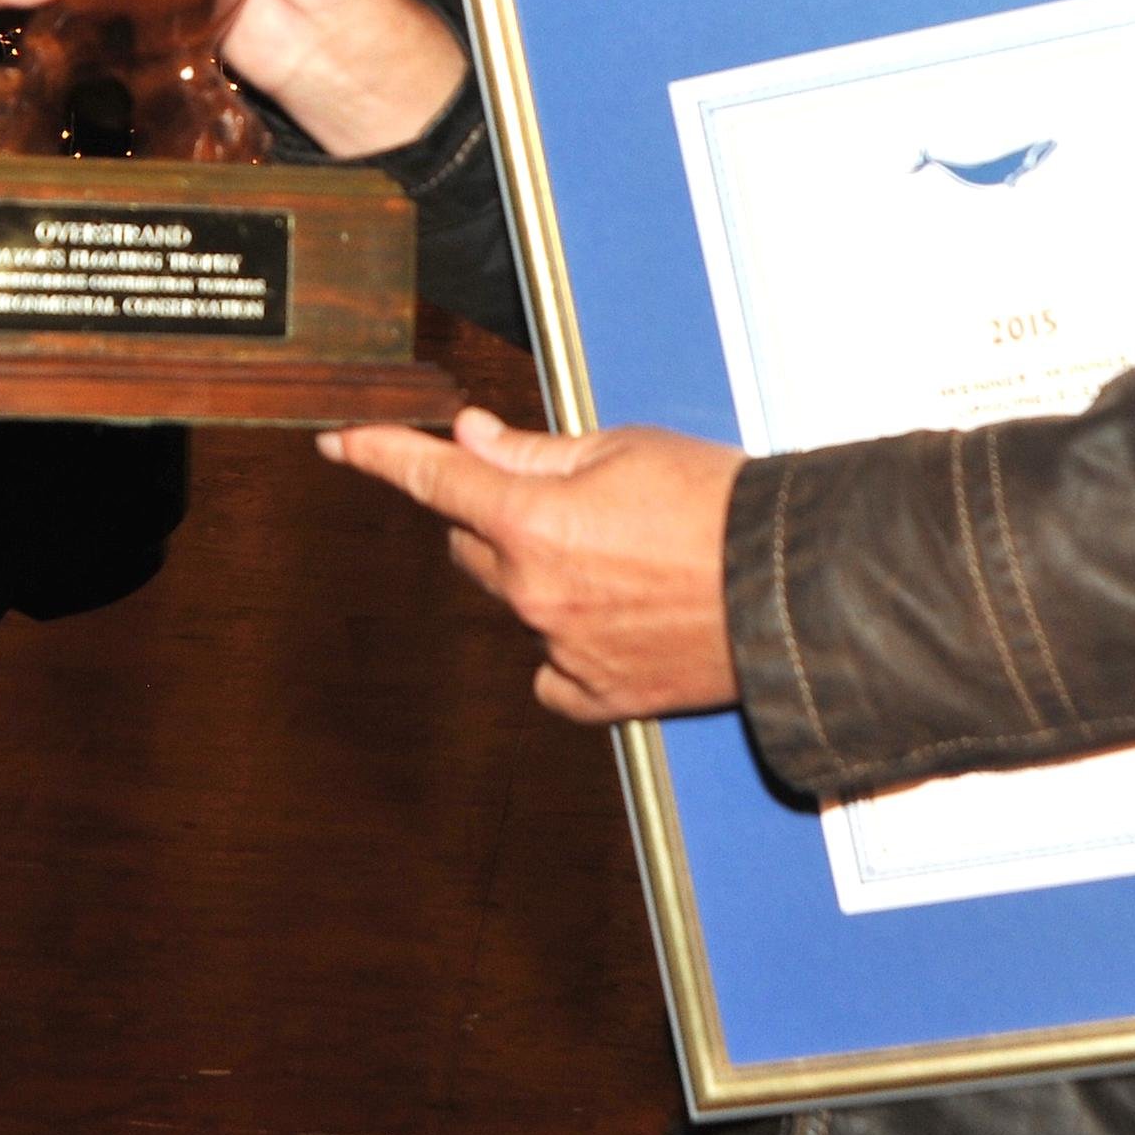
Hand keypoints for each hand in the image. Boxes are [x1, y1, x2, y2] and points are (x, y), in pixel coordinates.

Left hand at [314, 409, 745, 721]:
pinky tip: (614, 621)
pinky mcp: (599, 695)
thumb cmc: (720, 506)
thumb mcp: (624, 449)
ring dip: (541, 577)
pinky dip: (568, 645)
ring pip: (516, 603)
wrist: (793, 588)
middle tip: (567, 502)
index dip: (379, 454)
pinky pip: (553, 672)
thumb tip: (472, 440)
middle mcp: (533, 592)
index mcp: (532, 520)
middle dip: (498, 516)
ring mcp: (562, 650)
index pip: (433, 480)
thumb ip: (534, 451)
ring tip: (623, 559)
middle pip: (473, 544)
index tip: (341, 443)